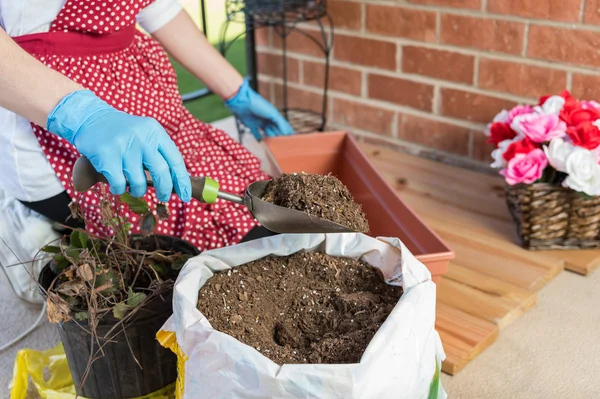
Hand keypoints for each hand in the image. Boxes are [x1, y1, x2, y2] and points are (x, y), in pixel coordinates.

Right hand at [47, 90, 190, 201]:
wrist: (92, 118)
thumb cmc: (124, 134)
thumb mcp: (145, 135)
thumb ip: (159, 153)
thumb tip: (177, 182)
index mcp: (156, 132)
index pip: (175, 160)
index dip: (182, 181)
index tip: (186, 196)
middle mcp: (142, 138)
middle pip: (161, 172)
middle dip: (164, 190)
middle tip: (163, 198)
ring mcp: (124, 146)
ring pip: (139, 182)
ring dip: (137, 190)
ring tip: (133, 187)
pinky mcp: (106, 155)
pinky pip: (119, 184)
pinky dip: (118, 189)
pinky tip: (117, 185)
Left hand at [225, 79, 293, 140]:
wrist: (242, 102)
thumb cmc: (258, 104)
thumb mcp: (273, 113)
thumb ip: (281, 123)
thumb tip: (287, 133)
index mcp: (274, 115)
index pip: (283, 125)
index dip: (287, 132)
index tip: (290, 140)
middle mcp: (268, 119)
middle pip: (275, 130)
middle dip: (278, 137)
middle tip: (281, 145)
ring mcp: (260, 122)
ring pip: (267, 133)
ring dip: (270, 138)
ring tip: (273, 145)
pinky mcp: (252, 125)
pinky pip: (256, 133)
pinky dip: (258, 138)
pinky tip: (261, 141)